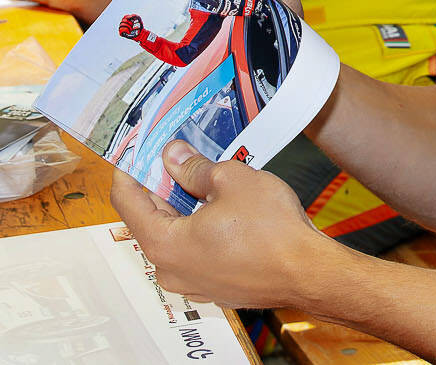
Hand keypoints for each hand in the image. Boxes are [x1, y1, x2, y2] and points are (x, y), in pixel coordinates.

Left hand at [111, 143, 345, 309]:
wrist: (309, 272)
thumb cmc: (272, 231)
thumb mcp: (230, 179)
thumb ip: (193, 167)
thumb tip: (173, 156)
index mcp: (164, 244)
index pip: (126, 201)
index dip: (128, 169)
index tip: (135, 149)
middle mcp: (171, 270)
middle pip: (150, 218)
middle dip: (160, 184)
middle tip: (173, 154)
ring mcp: (193, 282)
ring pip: (175, 234)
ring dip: (182, 206)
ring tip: (202, 176)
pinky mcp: (214, 286)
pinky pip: (194, 250)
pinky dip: (199, 226)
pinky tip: (220, 206)